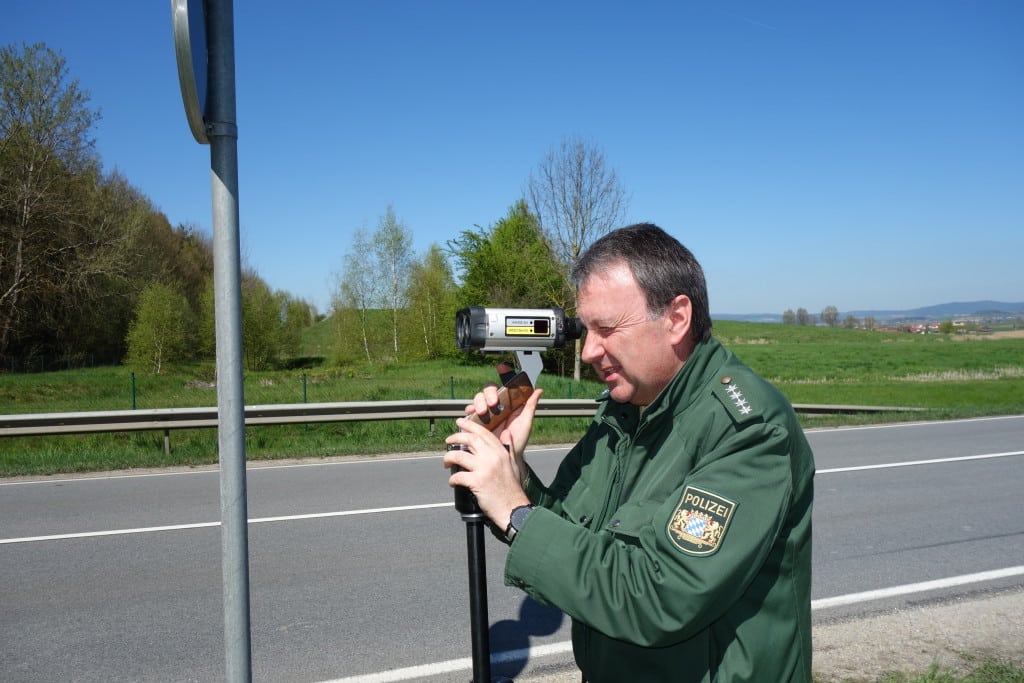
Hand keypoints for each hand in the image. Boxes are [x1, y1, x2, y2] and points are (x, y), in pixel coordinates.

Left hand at [443, 364, 541, 527]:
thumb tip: (507, 433)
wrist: (514, 509)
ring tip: (446, 463)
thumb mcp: (514, 464)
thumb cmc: (513, 490)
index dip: (470, 425)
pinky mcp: (477, 482)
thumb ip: (509, 448)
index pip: (483, 433)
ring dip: (448, 458)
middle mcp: (493, 457)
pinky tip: (453, 483)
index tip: (460, 422)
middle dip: (455, 437)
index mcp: (501, 452)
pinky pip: (457, 476)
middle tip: (448, 441)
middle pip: (469, 439)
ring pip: (458, 455)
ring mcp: (484, 468)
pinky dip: (452, 480)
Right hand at [466, 363, 542, 463]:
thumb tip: (538, 390)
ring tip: (483, 411)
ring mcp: (486, 412)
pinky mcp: (476, 421)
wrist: (505, 456)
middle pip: (489, 389)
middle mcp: (496, 405)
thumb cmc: (517, 441)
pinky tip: (471, 413)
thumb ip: (530, 406)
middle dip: (489, 393)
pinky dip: (469, 410)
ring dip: (479, 401)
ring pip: (479, 398)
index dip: (504, 373)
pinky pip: (470, 412)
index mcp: (509, 403)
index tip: (502, 367)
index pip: (506, 385)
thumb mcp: (525, 423)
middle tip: (493, 403)